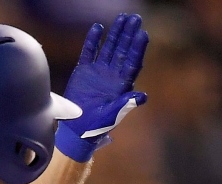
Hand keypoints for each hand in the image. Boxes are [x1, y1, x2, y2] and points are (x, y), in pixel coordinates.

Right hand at [55, 14, 148, 160]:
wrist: (78, 128)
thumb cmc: (98, 125)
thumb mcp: (113, 114)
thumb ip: (126, 104)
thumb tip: (142, 96)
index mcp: (122, 84)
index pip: (132, 62)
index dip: (138, 48)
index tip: (143, 34)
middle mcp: (112, 74)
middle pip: (123, 50)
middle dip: (129, 34)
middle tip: (135, 18)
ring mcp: (98, 71)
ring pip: (109, 47)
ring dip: (115, 33)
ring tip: (122, 18)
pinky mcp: (84, 70)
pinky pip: (89, 51)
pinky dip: (93, 40)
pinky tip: (99, 28)